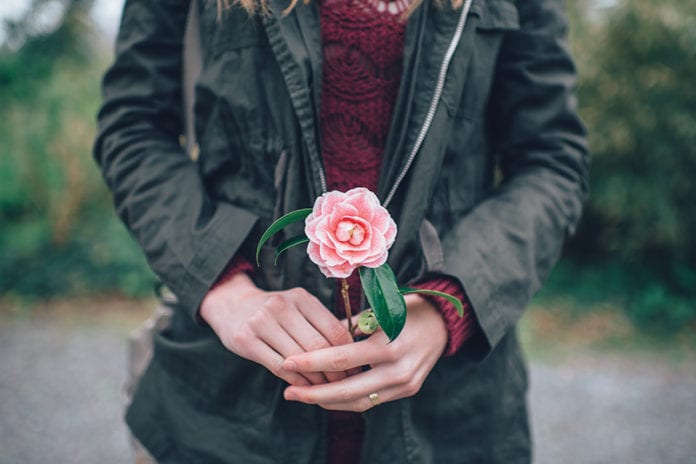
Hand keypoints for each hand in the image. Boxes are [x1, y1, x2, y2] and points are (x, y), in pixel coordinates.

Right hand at [200, 273, 353, 386]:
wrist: (232, 305)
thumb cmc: (275, 312)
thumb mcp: (298, 307)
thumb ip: (321, 324)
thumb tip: (354, 352)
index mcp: (301, 297)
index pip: (334, 330)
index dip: (348, 354)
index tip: (355, 369)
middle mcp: (281, 306)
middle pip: (318, 347)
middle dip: (334, 370)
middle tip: (343, 384)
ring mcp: (261, 322)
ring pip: (298, 359)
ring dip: (315, 379)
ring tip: (324, 388)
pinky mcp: (245, 340)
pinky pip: (278, 366)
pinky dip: (295, 381)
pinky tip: (304, 387)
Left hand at [281, 294, 447, 410]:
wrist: (443, 322)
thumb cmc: (405, 308)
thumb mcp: (378, 310)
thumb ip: (348, 328)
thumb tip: (316, 341)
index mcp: (389, 343)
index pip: (342, 358)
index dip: (312, 362)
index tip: (287, 362)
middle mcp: (399, 369)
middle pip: (347, 390)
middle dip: (314, 393)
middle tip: (288, 391)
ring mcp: (405, 383)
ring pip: (358, 402)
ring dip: (328, 402)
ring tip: (302, 395)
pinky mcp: (407, 390)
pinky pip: (371, 401)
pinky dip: (347, 399)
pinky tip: (327, 395)